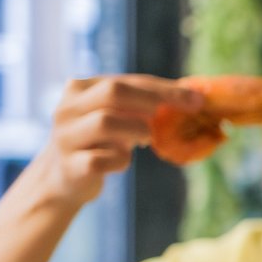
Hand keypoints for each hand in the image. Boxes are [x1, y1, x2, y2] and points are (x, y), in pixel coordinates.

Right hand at [38, 74, 200, 205]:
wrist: (64, 179)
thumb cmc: (100, 141)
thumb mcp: (116, 116)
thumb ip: (143, 103)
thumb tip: (194, 95)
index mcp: (80, 89)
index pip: (128, 81)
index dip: (165, 89)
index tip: (197, 98)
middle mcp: (67, 108)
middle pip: (113, 93)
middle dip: (151, 101)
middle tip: (172, 116)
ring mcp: (65, 137)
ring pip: (106, 123)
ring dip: (136, 130)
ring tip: (146, 138)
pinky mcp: (70, 166)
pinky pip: (102, 160)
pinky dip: (120, 161)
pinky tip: (121, 161)